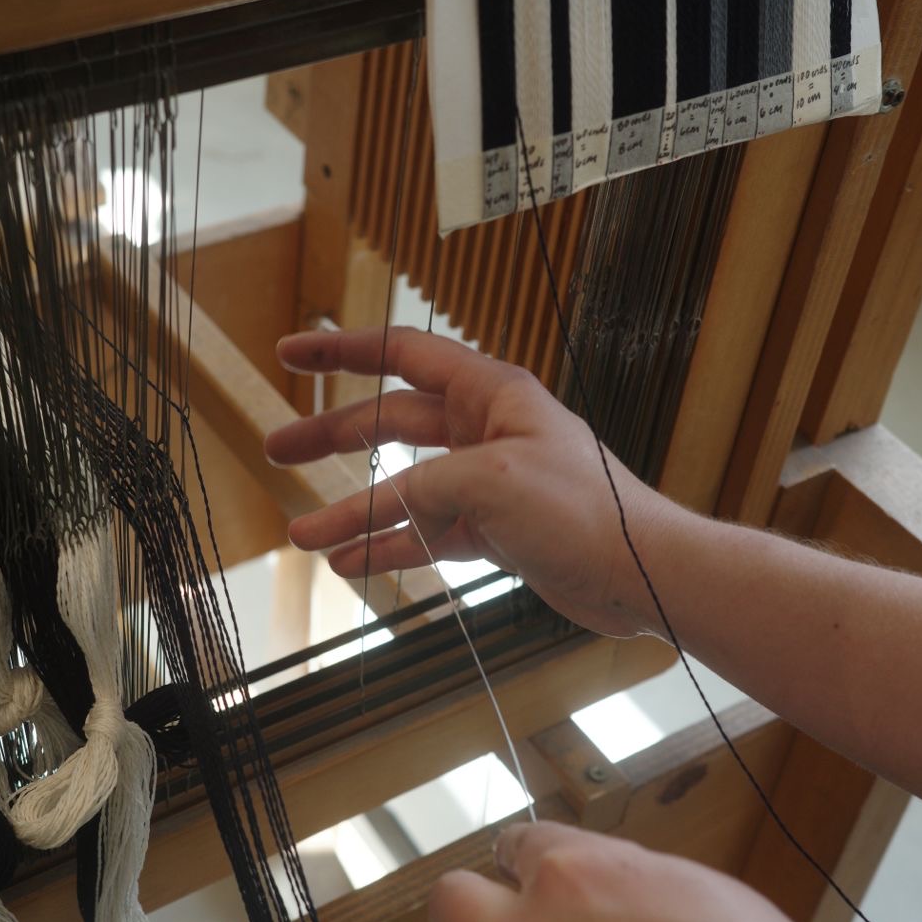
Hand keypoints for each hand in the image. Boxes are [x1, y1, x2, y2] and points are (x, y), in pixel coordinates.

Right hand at [265, 327, 661, 635]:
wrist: (643, 572)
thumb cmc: (583, 510)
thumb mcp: (491, 481)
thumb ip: (425, 484)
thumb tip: (382, 507)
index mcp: (490, 394)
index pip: (402, 354)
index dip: (342, 349)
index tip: (291, 350)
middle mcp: (486, 430)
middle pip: (390, 422)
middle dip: (331, 437)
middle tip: (277, 450)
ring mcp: (489, 482)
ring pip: (404, 488)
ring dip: (354, 511)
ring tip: (302, 534)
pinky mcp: (496, 530)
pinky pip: (427, 533)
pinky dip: (390, 548)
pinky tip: (352, 563)